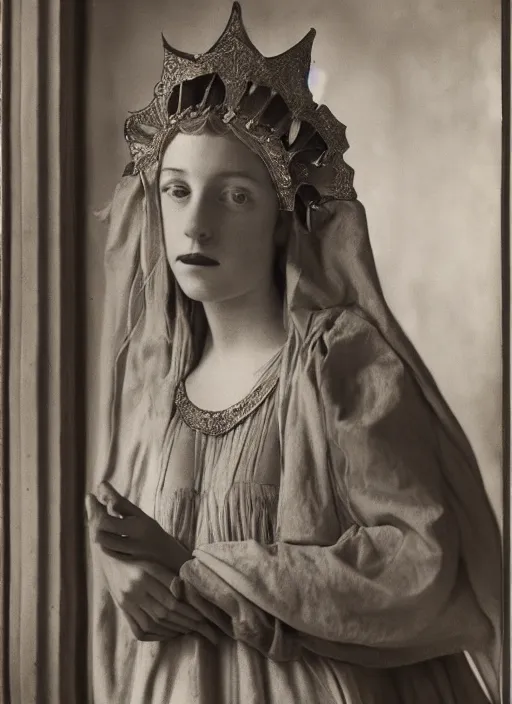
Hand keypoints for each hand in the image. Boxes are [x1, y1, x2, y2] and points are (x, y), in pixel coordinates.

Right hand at [87, 494, 218, 644]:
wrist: (108, 556)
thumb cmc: (137, 554)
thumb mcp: (154, 559)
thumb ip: (170, 575)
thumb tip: (190, 591)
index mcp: (147, 571)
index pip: (173, 596)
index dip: (190, 608)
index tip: (204, 614)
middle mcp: (136, 587)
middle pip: (165, 611)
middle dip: (186, 621)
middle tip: (202, 626)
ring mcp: (126, 601)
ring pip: (154, 622)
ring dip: (174, 629)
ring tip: (189, 630)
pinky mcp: (121, 609)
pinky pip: (139, 629)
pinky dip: (156, 635)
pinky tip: (169, 633)